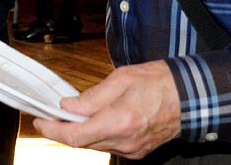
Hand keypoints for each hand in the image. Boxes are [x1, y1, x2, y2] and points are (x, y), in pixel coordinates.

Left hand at [32, 60, 180, 159]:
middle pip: (83, 143)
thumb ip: (91, 96)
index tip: (40, 122)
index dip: (53, 130)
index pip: (75, 136)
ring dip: (81, 132)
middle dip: (64, 130)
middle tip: (51, 115)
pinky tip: (94, 121)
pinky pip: (109, 146)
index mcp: (119, 121)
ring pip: (95, 145)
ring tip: (72, 115)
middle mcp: (125, 141)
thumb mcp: (120, 79)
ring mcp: (132, 149)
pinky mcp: (138, 151)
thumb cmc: (159, 83)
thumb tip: (69, 106)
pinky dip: (97, 135)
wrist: (190, 97)